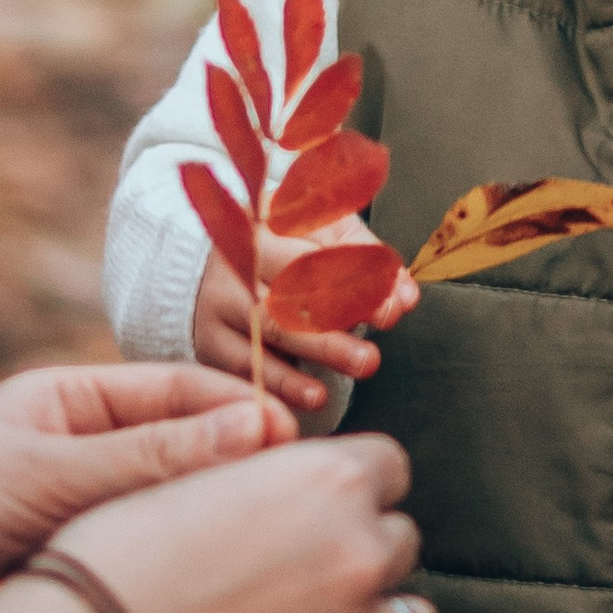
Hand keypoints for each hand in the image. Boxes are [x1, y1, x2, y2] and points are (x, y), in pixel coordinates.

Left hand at [0, 363, 300, 612]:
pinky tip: (208, 572)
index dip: (241, 409)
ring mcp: (75, 496)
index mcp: (73, 395)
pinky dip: (171, 550)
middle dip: (236, 460)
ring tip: (268, 532)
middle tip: (301, 490)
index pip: (180, 387)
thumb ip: (153, 456)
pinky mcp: (67, 549)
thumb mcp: (53, 476)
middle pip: (180, 441)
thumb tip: (255, 427)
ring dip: (206, 510)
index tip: (298, 439)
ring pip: (162, 497)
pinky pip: (135, 541)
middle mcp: (80, 439)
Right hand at [59, 427, 434, 612]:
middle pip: (401, 543)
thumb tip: (286, 479)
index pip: (390, 467)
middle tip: (300, 578)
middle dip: (359, 554)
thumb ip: (262, 477)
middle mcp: (358, 553)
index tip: (317, 510)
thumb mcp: (193, 480)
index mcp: (327, 479)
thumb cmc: (113, 555)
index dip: (351, 488)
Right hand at [191, 243, 406, 416]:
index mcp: (267, 218)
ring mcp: (220, 299)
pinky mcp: (210, 340)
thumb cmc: (283, 250)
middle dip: (344, 311)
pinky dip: (284, 383)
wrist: (206, 270)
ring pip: (271, 326)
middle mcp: (237, 256)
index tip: (393, 302)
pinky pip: (248, 365)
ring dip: (322, 348)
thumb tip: (406, 296)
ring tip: (365, 362)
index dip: (358, 273)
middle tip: (386, 326)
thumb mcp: (322, 235)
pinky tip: (316, 395)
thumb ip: (368, 259)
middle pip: (293, 284)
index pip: (317, 245)